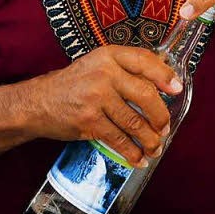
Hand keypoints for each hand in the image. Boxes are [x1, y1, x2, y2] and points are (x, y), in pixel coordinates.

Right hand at [27, 45, 182, 167]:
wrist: (37, 102)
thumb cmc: (74, 83)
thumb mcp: (98, 65)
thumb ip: (126, 68)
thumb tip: (164, 77)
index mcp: (109, 56)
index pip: (144, 60)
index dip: (164, 75)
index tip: (177, 88)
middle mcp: (104, 74)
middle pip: (145, 94)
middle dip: (160, 115)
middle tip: (165, 127)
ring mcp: (96, 98)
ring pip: (134, 122)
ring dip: (149, 139)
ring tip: (156, 146)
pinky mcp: (88, 121)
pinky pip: (118, 140)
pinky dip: (131, 153)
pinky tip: (139, 158)